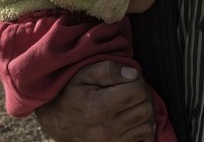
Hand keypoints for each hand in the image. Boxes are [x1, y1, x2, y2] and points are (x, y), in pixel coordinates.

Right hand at [35, 60, 155, 141]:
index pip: (138, 91)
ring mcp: (111, 141)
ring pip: (147, 124)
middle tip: (132, 87)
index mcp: (99, 107)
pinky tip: (134, 117)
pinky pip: (143, 138)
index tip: (129, 77)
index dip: (137, 79)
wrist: (55, 120)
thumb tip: (133, 74)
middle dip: (143, 94)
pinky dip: (143, 127)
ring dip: (144, 110)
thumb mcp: (84, 74)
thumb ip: (109, 70)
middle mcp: (107, 128)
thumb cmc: (70, 92)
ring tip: (132, 102)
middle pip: (145, 107)